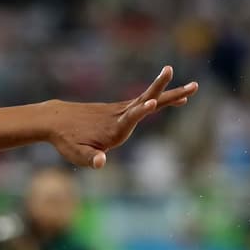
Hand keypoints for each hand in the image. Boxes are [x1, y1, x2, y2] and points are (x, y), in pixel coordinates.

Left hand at [45, 66, 196, 169]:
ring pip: (149, 99)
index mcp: (113, 128)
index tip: (151, 102)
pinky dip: (158, 99)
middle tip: (192, 86)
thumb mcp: (76, 155)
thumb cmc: (66, 140)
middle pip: (148, 102)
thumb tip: (101, 163)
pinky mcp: (119, 109)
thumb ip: (90, 159)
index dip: (140, 111)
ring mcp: (120, 110)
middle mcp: (119, 116)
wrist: (55, 119)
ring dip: (170, 94)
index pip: (130, 117)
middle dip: (168, 94)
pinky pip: (143, 103)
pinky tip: (168, 100)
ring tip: (193, 89)